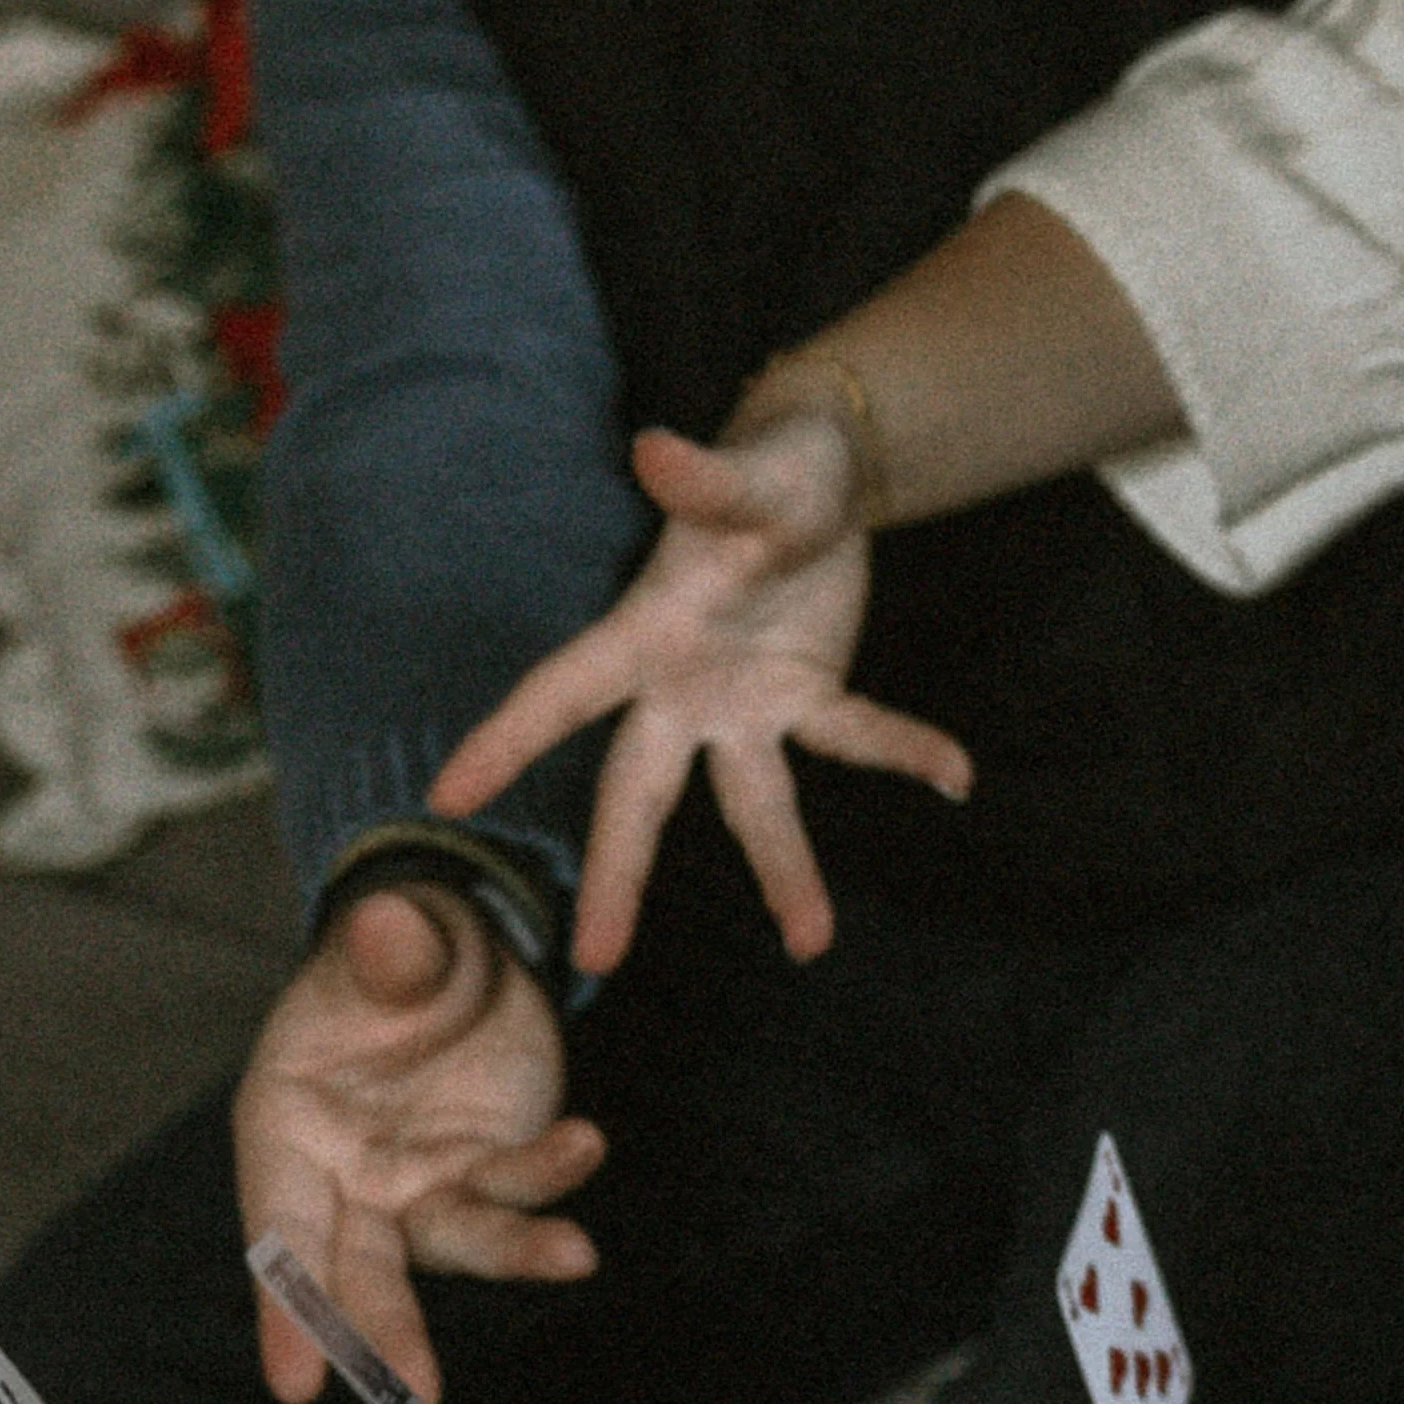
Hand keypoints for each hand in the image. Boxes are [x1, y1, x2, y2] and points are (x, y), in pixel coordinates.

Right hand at [231, 882, 602, 1403]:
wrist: (454, 949)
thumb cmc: (385, 957)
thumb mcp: (380, 943)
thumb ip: (383, 950)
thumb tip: (385, 926)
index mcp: (284, 1129)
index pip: (277, 1230)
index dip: (287, 1306)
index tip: (296, 1383)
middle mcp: (347, 1178)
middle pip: (362, 1268)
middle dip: (387, 1329)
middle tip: (420, 1388)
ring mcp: (422, 1185)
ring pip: (460, 1241)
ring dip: (514, 1254)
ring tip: (572, 1253)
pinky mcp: (490, 1172)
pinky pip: (521, 1184)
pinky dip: (553, 1172)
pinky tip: (586, 1142)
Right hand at [428, 409, 971, 974]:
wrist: (819, 474)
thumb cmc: (763, 471)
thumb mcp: (743, 475)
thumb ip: (704, 478)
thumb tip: (655, 447)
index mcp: (640, 635)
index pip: (558, 695)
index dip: (505, 741)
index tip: (445, 797)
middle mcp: (681, 690)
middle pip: (639, 793)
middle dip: (620, 872)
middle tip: (597, 955)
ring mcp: (745, 706)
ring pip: (753, 805)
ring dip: (784, 870)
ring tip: (811, 939)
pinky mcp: (809, 702)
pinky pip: (856, 737)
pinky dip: (907, 750)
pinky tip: (957, 775)